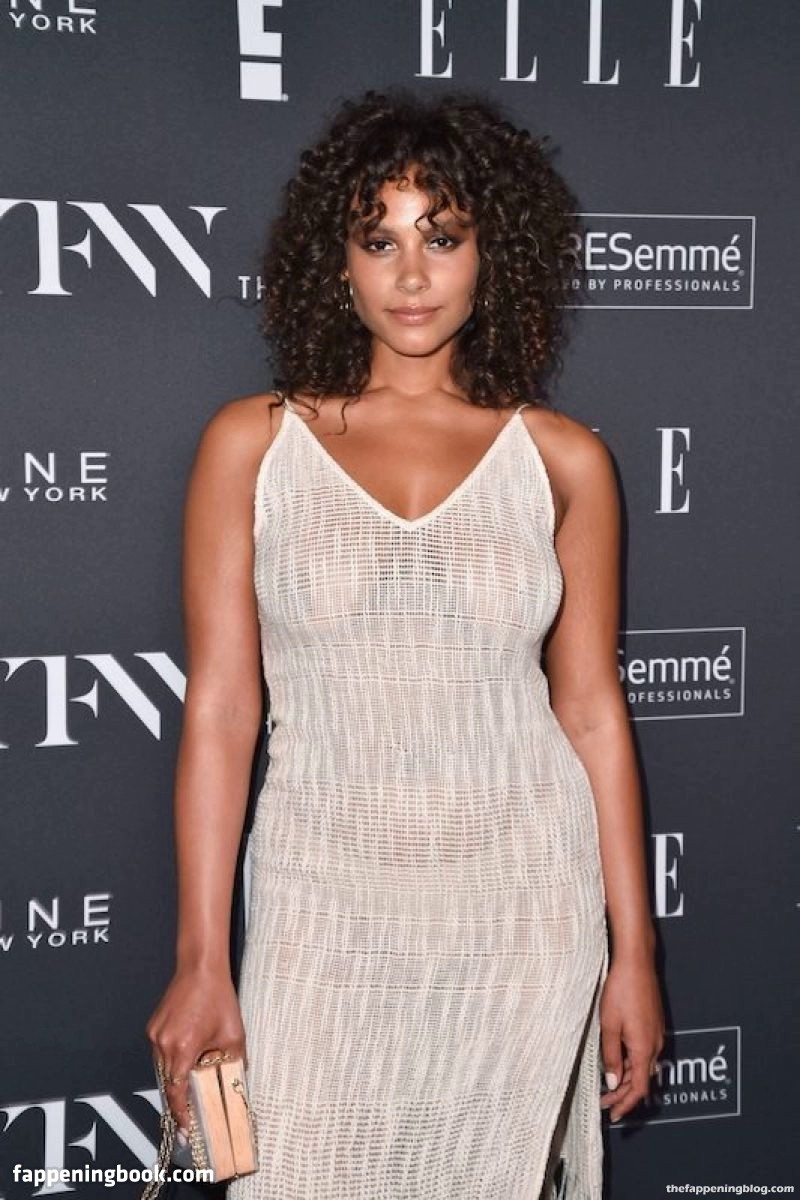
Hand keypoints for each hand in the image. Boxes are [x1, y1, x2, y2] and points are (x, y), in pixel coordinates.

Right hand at [145, 964, 245, 1131]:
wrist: (200, 968)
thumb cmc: (218, 998)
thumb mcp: (233, 1035)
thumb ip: (232, 1063)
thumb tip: (232, 1084)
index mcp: (183, 1048)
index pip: (177, 1092)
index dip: (181, 1113)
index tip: (186, 1129)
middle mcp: (163, 1044)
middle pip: (168, 1083)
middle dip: (179, 1098)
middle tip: (191, 1113)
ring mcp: (155, 1035)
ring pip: (162, 1069)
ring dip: (175, 1077)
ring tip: (191, 1082)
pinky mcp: (152, 1028)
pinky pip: (160, 1053)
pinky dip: (171, 1059)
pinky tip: (186, 1055)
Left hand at [599, 953, 664, 1122]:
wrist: (637, 963)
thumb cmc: (621, 990)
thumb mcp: (609, 1025)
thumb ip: (610, 1056)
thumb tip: (612, 1082)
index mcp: (644, 1048)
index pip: (638, 1088)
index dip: (626, 1105)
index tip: (614, 1115)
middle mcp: (655, 1044)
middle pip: (642, 1080)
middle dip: (623, 1095)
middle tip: (604, 1104)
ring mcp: (656, 1034)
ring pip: (643, 1067)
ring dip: (627, 1079)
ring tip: (607, 1086)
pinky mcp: (654, 1025)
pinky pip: (645, 1053)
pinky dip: (632, 1064)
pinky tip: (618, 1061)